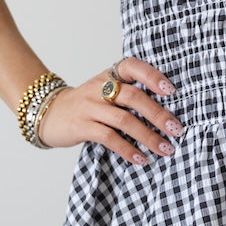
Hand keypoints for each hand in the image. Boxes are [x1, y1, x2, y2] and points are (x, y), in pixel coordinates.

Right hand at [36, 55, 184, 164]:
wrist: (49, 113)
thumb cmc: (87, 104)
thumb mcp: (105, 91)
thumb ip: (129, 95)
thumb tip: (168, 113)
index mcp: (109, 75)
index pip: (132, 66)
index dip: (153, 76)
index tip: (171, 91)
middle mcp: (100, 87)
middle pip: (134, 97)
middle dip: (158, 114)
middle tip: (177, 129)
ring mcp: (90, 107)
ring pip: (124, 120)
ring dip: (148, 136)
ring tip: (165, 149)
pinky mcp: (82, 126)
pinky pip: (109, 138)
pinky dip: (128, 149)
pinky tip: (141, 158)